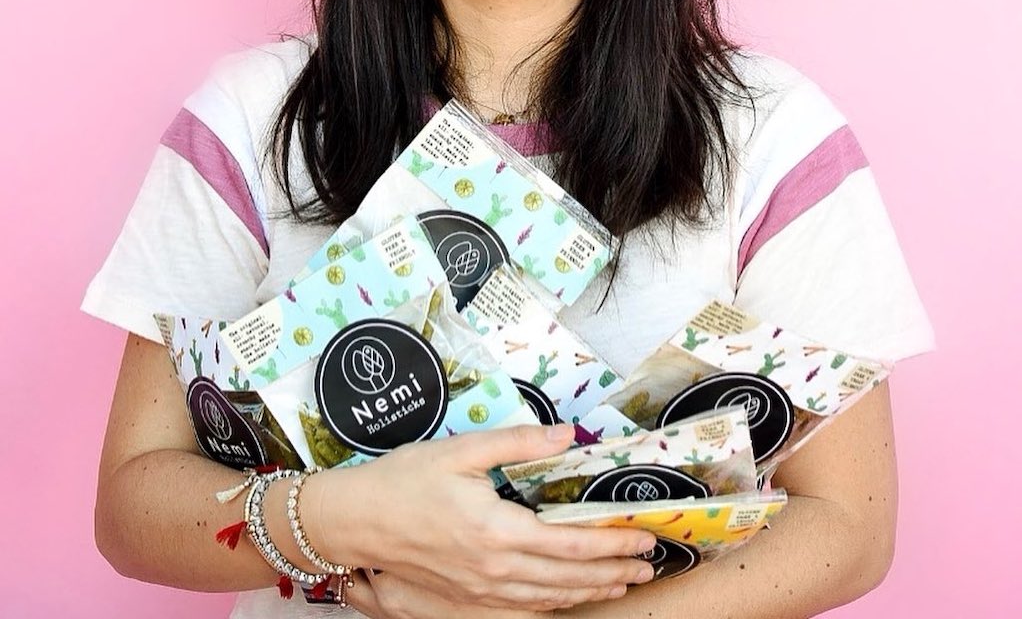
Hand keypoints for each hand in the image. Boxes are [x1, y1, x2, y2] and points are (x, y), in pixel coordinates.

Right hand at [305, 423, 655, 610]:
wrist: (357, 520)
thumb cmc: (404, 480)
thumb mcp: (461, 450)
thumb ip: (518, 443)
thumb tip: (566, 434)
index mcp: (498, 530)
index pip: (571, 543)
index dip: (612, 542)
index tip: (642, 536)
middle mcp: (495, 569)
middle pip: (569, 578)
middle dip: (614, 571)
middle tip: (648, 563)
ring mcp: (482, 591)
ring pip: (550, 599)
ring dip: (592, 592)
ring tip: (623, 583)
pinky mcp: (468, 599)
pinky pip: (523, 609)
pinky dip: (556, 604)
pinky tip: (569, 597)